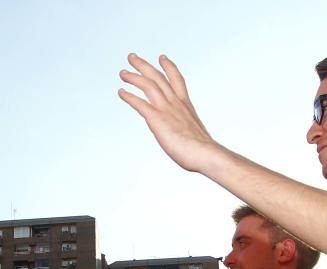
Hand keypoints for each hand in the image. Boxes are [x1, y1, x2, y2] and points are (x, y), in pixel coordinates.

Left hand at [118, 53, 222, 173]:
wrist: (205, 154)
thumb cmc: (203, 150)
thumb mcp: (196, 135)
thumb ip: (188, 132)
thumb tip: (189, 139)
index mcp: (186, 105)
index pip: (177, 79)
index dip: (169, 67)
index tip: (162, 58)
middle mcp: (175, 103)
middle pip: (158, 77)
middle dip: (144, 65)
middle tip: (132, 57)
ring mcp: (166, 109)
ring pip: (148, 85)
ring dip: (133, 77)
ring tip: (123, 72)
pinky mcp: (157, 119)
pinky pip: (139, 103)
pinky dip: (129, 96)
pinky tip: (121, 92)